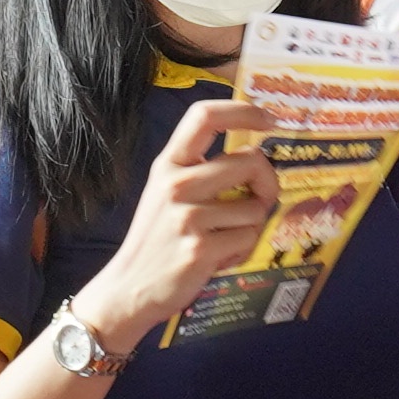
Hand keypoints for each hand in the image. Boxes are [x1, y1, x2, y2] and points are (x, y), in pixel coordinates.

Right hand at [77, 96, 278, 344]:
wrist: (130, 288)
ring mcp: (188, 216)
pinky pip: (248, 238)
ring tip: (223, 238)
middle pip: (249, 161)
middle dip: (267, 182)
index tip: (268, 118)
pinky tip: (219, 257)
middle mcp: (177, 184)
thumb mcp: (166, 192)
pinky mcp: (201, 248)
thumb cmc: (157, 238)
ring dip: (250, 226)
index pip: (204, 116)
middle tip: (260, 199)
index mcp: (168, 164)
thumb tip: (255, 154)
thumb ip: (202, 170)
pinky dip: (242, 250)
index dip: (243, 111)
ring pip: (255, 206)